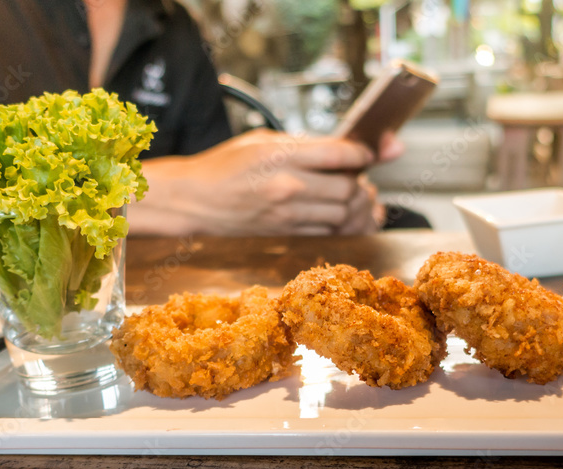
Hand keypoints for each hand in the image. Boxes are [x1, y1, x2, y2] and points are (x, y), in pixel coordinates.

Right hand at [131, 129, 383, 235]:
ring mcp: (287, 214)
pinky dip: (343, 224)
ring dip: (355, 204)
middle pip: (348, 187)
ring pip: (344, 213)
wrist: (193, 200)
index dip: (364, 152)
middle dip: (361, 181)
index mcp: (281, 155)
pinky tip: (340, 214)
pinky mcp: (287, 234)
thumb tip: (344, 145)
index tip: (369, 152)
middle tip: (359, 175)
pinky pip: (329, 232)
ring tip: (351, 194)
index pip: (340, 154)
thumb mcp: (262, 140)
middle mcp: (287, 186)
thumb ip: (305, 143)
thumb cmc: (226, 166)